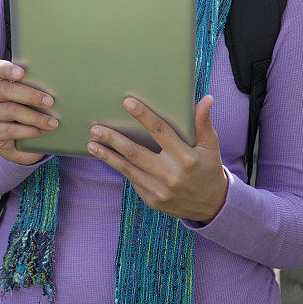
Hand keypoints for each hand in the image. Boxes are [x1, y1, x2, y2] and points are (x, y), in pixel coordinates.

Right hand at [0, 59, 58, 165]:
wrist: (19, 145)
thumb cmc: (31, 116)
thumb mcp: (35, 102)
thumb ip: (39, 91)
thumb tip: (62, 88)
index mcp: (4, 82)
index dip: (8, 69)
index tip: (22, 72)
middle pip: (6, 89)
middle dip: (31, 95)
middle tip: (50, 102)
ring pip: (11, 110)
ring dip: (35, 117)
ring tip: (52, 123)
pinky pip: (9, 130)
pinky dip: (28, 131)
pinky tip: (40, 132)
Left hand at [87, 95, 228, 223]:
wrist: (211, 205)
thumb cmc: (209, 168)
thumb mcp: (210, 145)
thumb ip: (203, 122)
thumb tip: (206, 98)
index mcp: (185, 157)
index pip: (160, 131)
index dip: (143, 116)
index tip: (127, 103)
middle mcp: (170, 174)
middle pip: (135, 152)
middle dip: (113, 139)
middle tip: (95, 128)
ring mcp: (160, 190)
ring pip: (127, 169)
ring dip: (107, 156)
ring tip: (91, 144)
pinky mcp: (152, 200)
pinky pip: (132, 180)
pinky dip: (119, 168)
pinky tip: (107, 157)